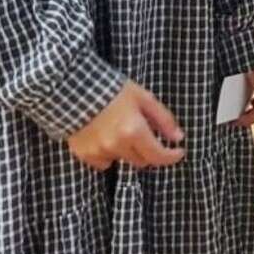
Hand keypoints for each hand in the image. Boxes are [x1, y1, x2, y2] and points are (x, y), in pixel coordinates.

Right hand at [67, 80, 185, 171]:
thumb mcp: (144, 98)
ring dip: (127, 150)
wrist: (75, 90)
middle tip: (145, 134)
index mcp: (134, 131)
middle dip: (148, 150)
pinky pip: (104, 163)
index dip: (171, 157)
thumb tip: (178, 137)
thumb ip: (163, 119)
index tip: (178, 152)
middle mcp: (117, 146)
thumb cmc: (113, 90)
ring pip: (123, 160)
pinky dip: (108, 154)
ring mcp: (99, 152)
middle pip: (142, 161)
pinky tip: (105, 137)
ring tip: (120, 129)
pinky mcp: (84, 155)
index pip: (158, 155)